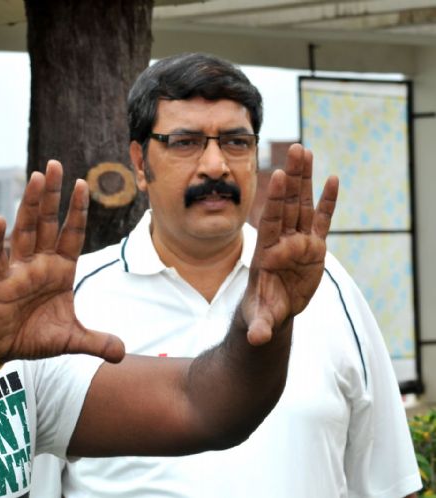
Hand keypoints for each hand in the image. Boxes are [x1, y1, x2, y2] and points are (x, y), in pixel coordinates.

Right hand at [0, 160, 125, 366]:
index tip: (83, 184)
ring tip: (36, 178)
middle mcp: (40, 264)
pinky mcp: (0, 283)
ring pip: (25, 231)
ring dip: (30, 205)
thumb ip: (96, 342)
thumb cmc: (33, 337)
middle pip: (48, 223)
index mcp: (60, 271)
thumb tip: (123, 354)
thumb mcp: (71, 340)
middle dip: (53, 195)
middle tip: (56, 165)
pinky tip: (0, 221)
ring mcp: (19, 270)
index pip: (72, 235)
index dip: (77, 211)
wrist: (1, 349)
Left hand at [242, 143, 337, 345]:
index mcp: (268, 252)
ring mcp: (298, 241)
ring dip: (306, 180)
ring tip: (306, 152)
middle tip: (296, 150)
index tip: (279, 175)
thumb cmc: (261, 312)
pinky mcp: (314, 248)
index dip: (276, 199)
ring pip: (302, 205)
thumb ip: (260, 326)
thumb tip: (256, 339)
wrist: (271, 310)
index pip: (272, 221)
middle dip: (292, 179)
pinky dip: (327, 202)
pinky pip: (322, 220)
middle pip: (288, 205)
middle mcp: (283, 240)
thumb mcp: (261, 319)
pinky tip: (332, 178)